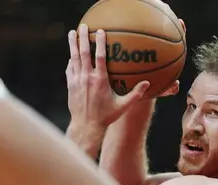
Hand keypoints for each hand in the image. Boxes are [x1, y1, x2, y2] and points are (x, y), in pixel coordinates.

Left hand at [65, 24, 179, 128]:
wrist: (86, 126)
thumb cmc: (106, 116)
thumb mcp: (123, 106)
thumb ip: (136, 94)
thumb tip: (147, 84)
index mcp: (100, 80)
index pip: (100, 57)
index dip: (101, 42)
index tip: (101, 31)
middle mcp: (87, 78)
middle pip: (84, 53)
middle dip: (83, 38)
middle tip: (83, 26)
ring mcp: (77, 80)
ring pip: (74, 58)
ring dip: (73, 44)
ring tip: (72, 33)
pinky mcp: (71, 85)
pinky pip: (70, 68)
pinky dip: (71, 60)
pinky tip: (72, 55)